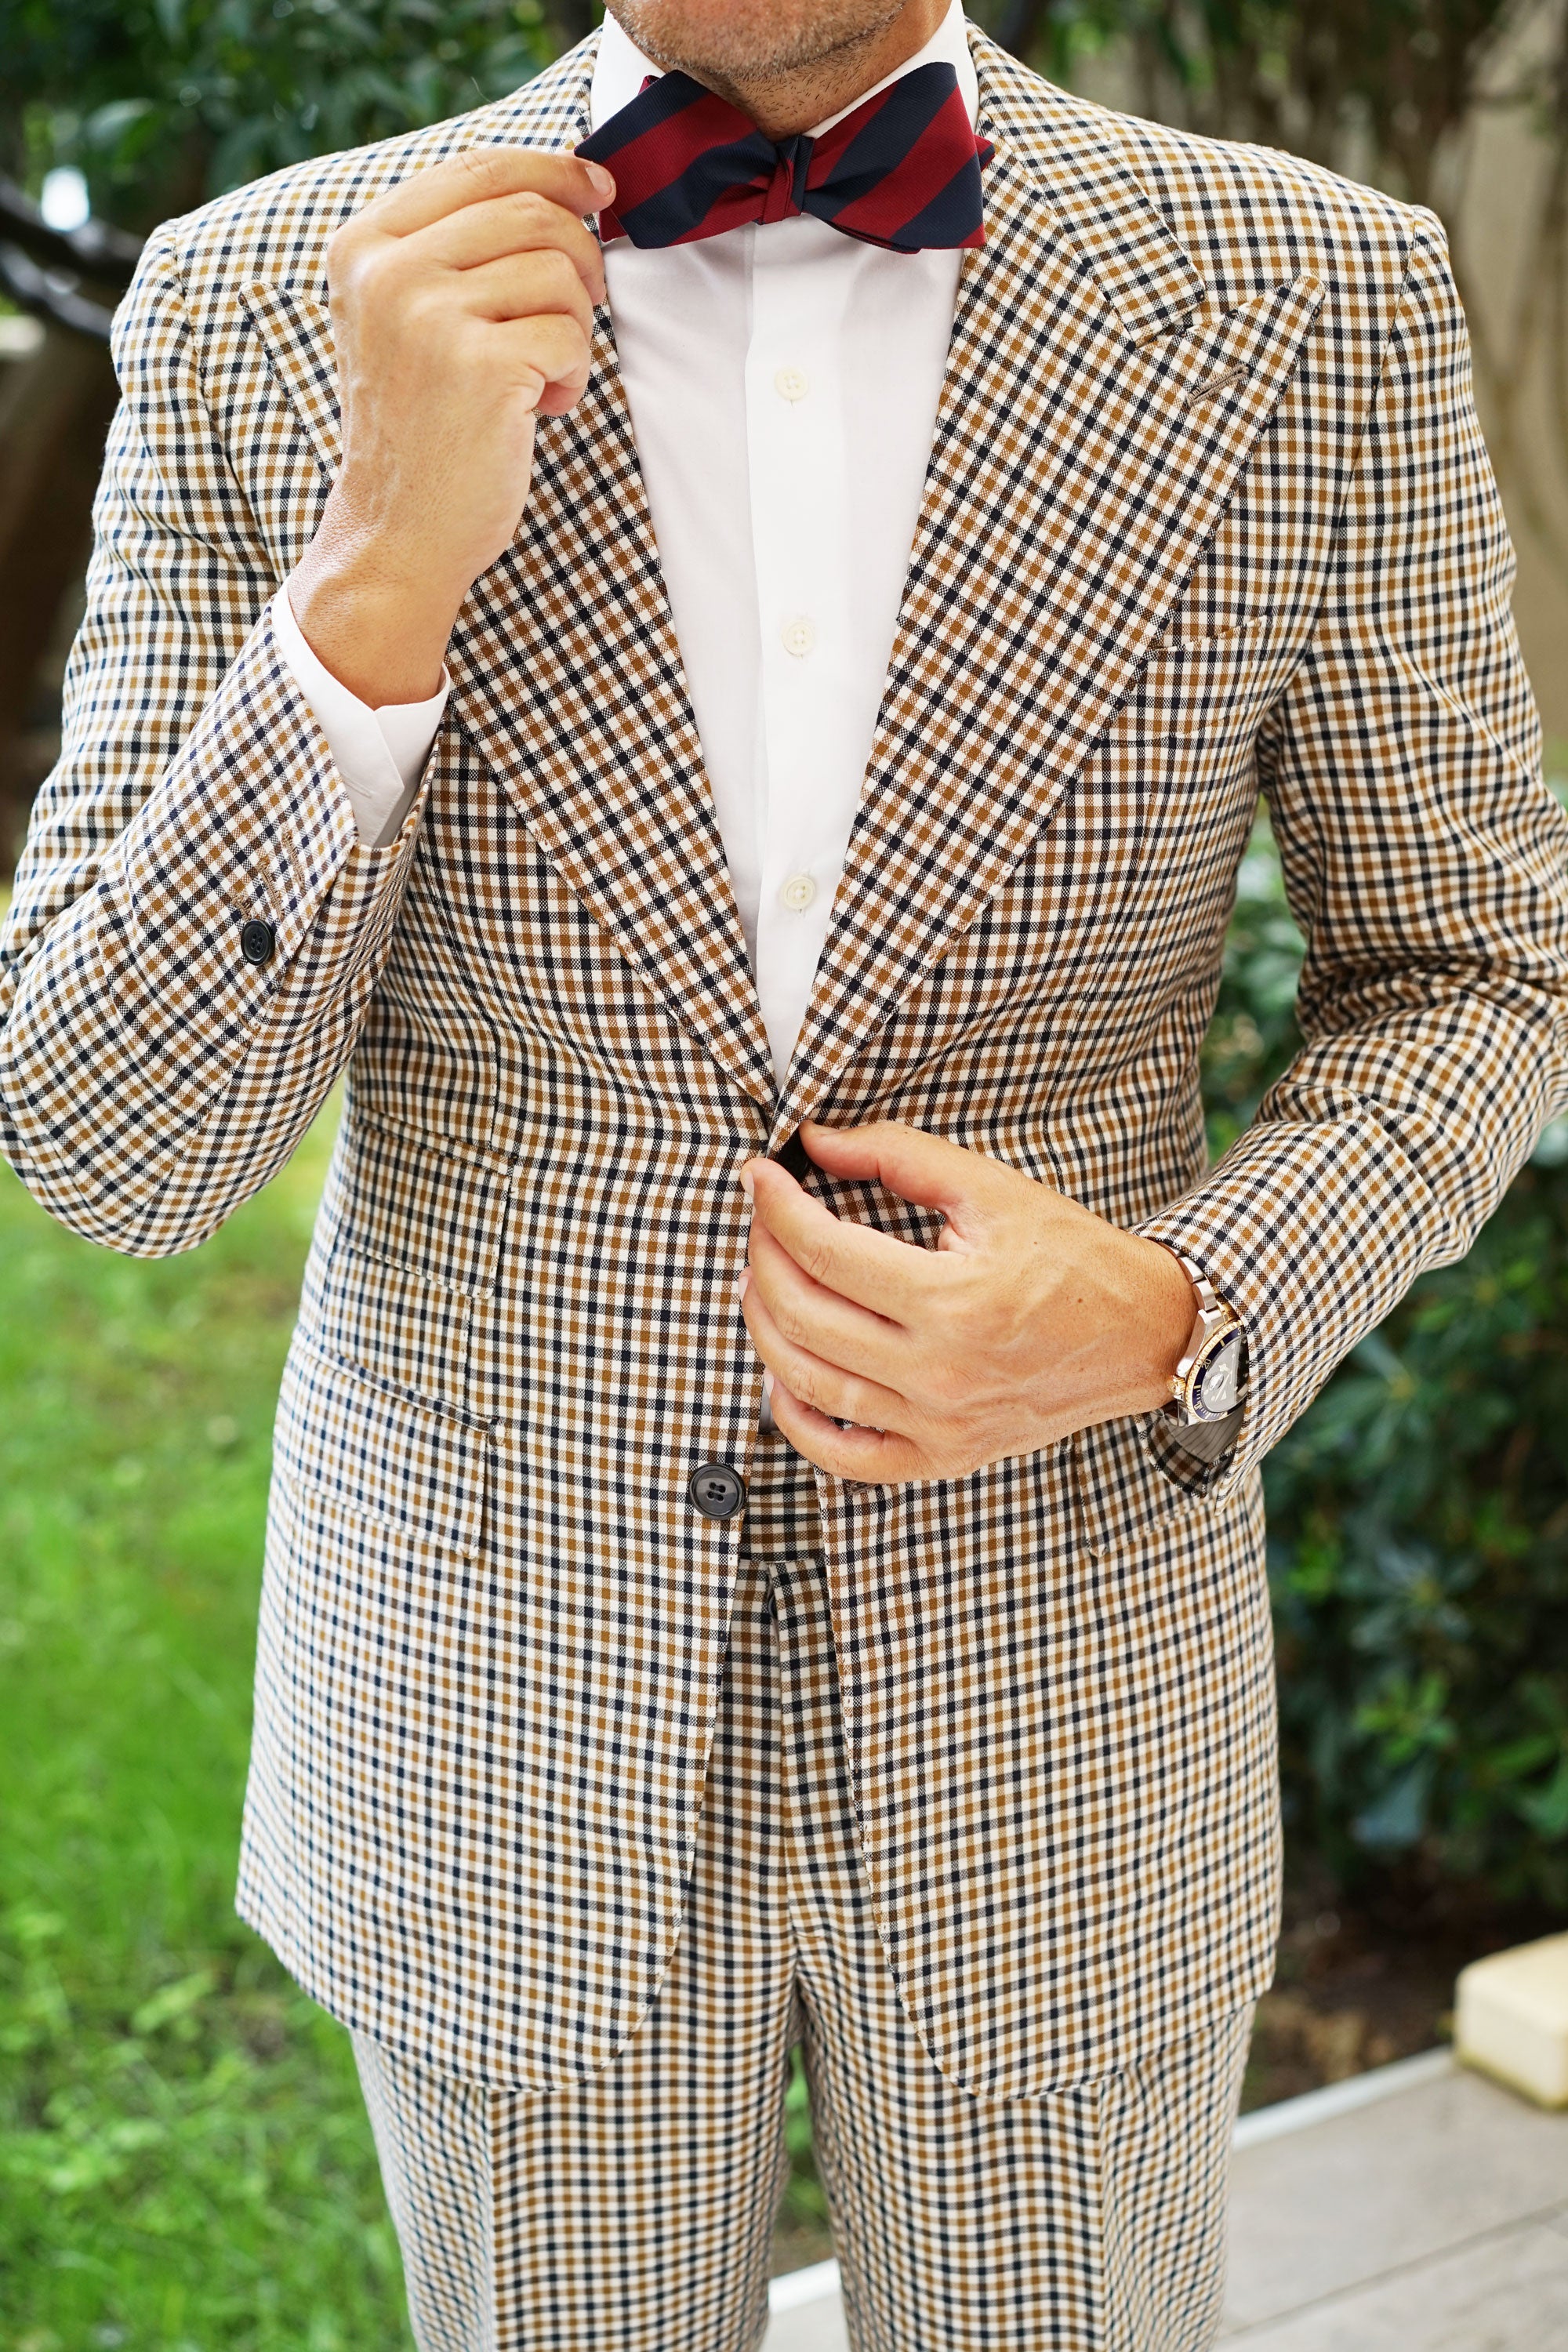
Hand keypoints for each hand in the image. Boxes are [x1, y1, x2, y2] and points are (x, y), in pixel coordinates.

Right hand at [289, 146, 615, 704]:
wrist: (396, 532)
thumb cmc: (420, 428)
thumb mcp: (406, 319)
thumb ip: (453, 249)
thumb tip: (564, 185)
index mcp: (364, 245)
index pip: (479, 166)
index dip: (554, 168)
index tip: (598, 188)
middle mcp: (388, 270)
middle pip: (531, 211)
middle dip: (579, 258)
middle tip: (577, 311)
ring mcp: (430, 316)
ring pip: (559, 270)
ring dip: (574, 326)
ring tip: (541, 376)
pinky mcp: (480, 366)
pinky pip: (571, 335)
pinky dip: (573, 375)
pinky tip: (540, 409)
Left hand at [739, 1121, 1198, 1482]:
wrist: (1141, 1334)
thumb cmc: (1070, 1257)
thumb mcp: (990, 1188)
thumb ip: (897, 1156)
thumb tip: (814, 1142)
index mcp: (954, 1300)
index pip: (824, 1252)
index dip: (776, 1206)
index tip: (760, 1176)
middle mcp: (941, 1373)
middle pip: (804, 1315)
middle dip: (764, 1257)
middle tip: (761, 1223)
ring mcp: (939, 1425)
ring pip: (809, 1384)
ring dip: (764, 1328)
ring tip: (759, 1283)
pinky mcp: (943, 1456)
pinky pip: (844, 1457)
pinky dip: (796, 1421)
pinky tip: (782, 1377)